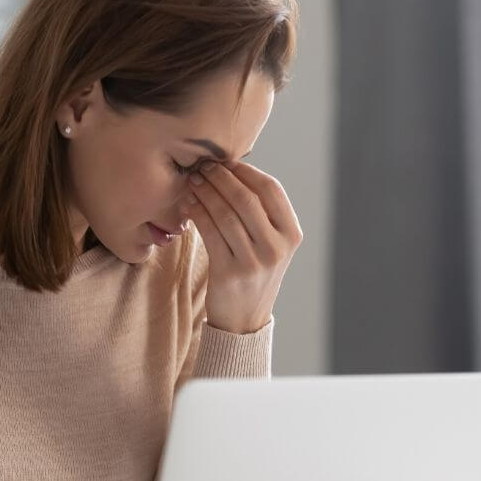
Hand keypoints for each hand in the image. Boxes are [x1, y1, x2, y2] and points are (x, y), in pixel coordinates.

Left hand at [180, 160, 302, 333]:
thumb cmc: (253, 271)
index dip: (246, 171)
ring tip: (193, 181)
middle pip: (246, 199)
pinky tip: (188, 204)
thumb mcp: (270, 244)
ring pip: (225, 214)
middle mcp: (277, 247)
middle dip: (221, 178)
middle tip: (203, 167)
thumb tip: (233, 168)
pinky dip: (197, 213)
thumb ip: (261, 212)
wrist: (244, 319)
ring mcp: (255, 261)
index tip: (225, 161)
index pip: (271, 190)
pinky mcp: (230, 272)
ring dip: (206, 193)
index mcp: (291, 234)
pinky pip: (210, 233)